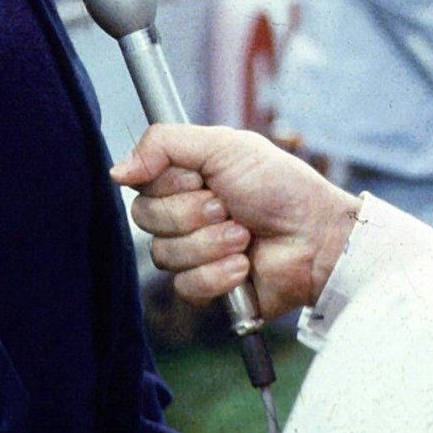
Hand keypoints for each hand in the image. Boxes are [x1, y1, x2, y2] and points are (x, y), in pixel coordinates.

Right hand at [111, 124, 360, 316]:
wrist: (316, 235)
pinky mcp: (207, 288)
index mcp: (184, 178)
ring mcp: (193, 252)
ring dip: (212, 243)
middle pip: (146, 220)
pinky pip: (186, 287)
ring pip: (165, 255)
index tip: (203, 178)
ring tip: (244, 235)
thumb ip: (164, 144)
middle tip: (228, 206)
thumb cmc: (279, 185)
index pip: (141, 184)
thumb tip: (116, 171)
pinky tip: (244, 264)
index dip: (171, 184)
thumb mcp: (224, 145)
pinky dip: (219, 274)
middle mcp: (183, 214)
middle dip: (194, 213)